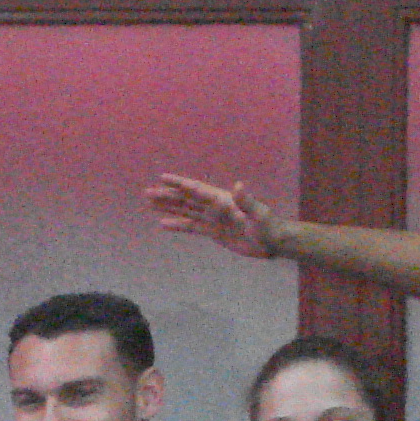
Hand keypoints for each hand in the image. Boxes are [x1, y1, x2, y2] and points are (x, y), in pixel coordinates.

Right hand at [146, 172, 280, 259]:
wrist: (272, 243)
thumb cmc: (268, 226)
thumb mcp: (258, 214)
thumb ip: (247, 201)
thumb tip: (238, 185)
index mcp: (223, 199)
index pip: (197, 189)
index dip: (180, 183)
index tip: (163, 178)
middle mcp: (214, 206)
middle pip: (186, 199)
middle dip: (167, 195)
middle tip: (147, 193)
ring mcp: (213, 219)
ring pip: (186, 211)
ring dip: (169, 207)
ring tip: (150, 204)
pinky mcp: (213, 232)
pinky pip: (191, 227)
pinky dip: (177, 225)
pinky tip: (163, 224)